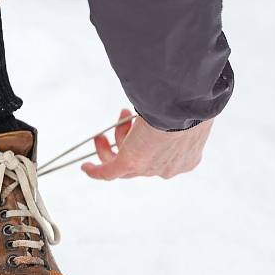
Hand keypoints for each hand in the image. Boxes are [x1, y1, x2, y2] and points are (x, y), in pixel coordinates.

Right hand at [81, 109, 212, 179]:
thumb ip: (177, 114)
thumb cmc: (189, 103)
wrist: (186, 107)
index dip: (148, 142)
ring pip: (122, 164)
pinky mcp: (131, 163)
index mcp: (186, 159)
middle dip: (128, 138)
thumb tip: (167, 101)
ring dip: (112, 144)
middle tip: (122, 118)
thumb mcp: (187, 111)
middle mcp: (167, 168)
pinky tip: (85, 166)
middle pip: (140, 160)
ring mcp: (148, 168)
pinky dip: (95, 170)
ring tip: (115, 119)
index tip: (139, 129)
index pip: (161, 157)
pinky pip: (107, 172)